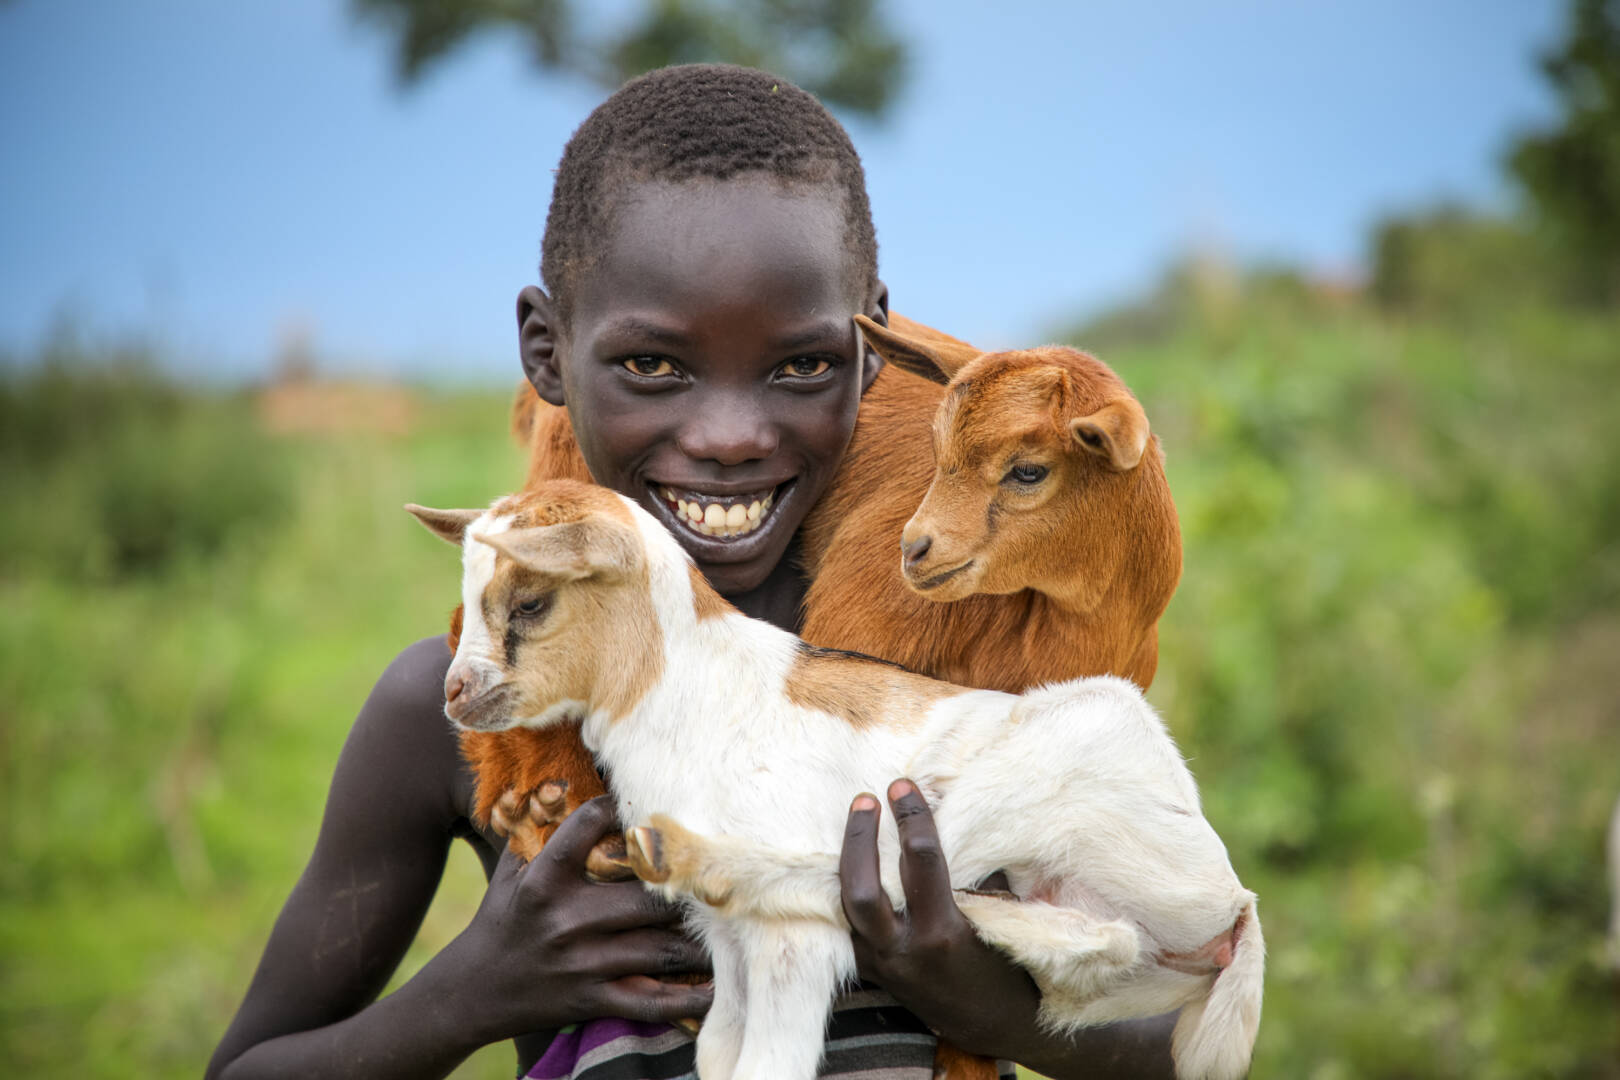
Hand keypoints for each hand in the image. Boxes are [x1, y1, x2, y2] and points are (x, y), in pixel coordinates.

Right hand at [448, 795, 712, 1042]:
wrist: (471, 991)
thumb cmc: (502, 918)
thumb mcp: (512, 870)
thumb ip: (543, 829)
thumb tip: (574, 776)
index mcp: (545, 880)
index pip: (591, 829)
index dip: (625, 808)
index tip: (655, 800)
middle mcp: (566, 920)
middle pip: (646, 896)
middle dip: (686, 886)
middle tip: (723, 872)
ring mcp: (582, 964)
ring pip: (660, 947)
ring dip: (701, 938)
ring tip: (737, 923)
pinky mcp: (592, 1000)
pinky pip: (650, 1002)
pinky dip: (688, 998)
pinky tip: (718, 986)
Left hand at [838, 779, 1042, 1058]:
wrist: (987, 1024)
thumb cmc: (1002, 964)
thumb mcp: (995, 918)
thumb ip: (972, 873)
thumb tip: (954, 814)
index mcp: (942, 933)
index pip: (920, 860)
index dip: (912, 817)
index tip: (904, 785)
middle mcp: (903, 950)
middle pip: (861, 888)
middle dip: (859, 838)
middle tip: (867, 799)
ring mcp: (880, 963)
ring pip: (846, 903)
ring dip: (849, 856)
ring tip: (859, 818)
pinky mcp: (868, 967)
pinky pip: (848, 918)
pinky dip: (851, 884)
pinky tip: (856, 855)